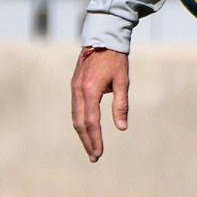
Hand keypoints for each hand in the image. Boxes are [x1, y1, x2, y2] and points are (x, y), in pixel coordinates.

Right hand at [70, 47, 128, 161]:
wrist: (102, 38)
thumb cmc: (115, 59)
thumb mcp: (122, 81)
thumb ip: (121, 104)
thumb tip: (122, 128)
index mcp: (90, 90)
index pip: (92, 121)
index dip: (95, 139)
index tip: (99, 153)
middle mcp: (78, 90)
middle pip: (80, 123)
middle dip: (87, 141)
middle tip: (94, 157)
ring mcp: (74, 88)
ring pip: (75, 117)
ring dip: (82, 134)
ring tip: (91, 148)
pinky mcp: (74, 85)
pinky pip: (75, 109)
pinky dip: (80, 122)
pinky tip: (87, 130)